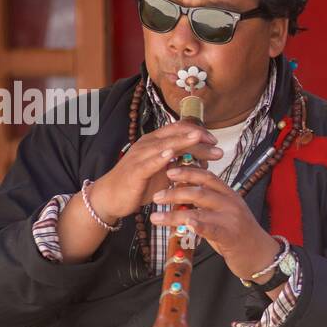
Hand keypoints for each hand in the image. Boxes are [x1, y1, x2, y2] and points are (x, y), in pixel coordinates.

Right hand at [91, 119, 222, 220]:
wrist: (111, 196)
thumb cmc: (139, 184)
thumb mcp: (164, 172)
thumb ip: (181, 164)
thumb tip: (202, 161)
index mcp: (156, 142)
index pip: (179, 129)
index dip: (197, 131)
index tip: (214, 141)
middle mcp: (148, 144)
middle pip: (176, 135)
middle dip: (197, 138)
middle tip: (216, 145)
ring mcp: (141, 156)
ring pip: (165, 145)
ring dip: (184, 142)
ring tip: (199, 138)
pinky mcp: (135, 170)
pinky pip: (149, 162)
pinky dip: (160, 157)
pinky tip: (171, 154)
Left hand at [149, 165, 280, 279]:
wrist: (261, 255)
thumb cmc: (240, 235)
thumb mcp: (226, 213)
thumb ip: (208, 204)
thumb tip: (183, 194)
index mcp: (229, 194)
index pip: (207, 177)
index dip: (187, 172)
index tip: (169, 170)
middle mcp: (231, 203)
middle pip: (200, 191)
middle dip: (175, 191)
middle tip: (157, 195)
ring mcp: (231, 218)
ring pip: (199, 210)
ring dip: (174, 213)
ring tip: (156, 216)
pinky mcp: (231, 235)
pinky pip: (210, 228)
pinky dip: (197, 225)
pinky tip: (185, 224)